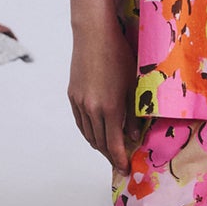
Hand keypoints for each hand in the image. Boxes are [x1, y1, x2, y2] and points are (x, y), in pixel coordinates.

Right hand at [68, 20, 138, 171]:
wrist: (94, 36)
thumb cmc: (119, 56)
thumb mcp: (133, 86)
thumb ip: (134, 114)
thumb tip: (133, 137)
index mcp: (109, 108)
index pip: (113, 144)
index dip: (119, 160)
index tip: (125, 170)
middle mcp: (91, 109)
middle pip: (99, 143)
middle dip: (110, 156)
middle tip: (120, 163)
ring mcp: (79, 103)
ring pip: (88, 134)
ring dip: (99, 145)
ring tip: (110, 150)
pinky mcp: (72, 96)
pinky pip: (80, 122)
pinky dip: (89, 132)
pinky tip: (97, 133)